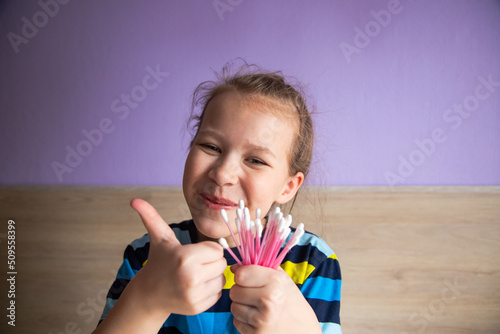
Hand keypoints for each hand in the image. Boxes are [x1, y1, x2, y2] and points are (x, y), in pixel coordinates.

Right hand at [130, 198, 226, 315]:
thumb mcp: (159, 238)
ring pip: (222, 279)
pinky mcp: (197, 307)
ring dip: (212, 277)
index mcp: (184, 257)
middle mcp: (190, 277)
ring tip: (194, 276)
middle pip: (222, 264)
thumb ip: (151, 217)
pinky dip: (210, 291)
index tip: (195, 253)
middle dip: (211, 263)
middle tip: (195, 265)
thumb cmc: (159, 261)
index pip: (218, 249)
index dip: (208, 250)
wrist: (149, 294)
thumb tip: (134, 200)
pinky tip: (194, 288)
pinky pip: (218, 294)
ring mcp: (194, 295)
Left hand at [229, 265, 321, 333]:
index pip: (241, 275)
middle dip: (242, 292)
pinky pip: (237, 322)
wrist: (304, 332)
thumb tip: (234, 267)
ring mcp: (261, 320)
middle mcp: (268, 300)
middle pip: (234, 290)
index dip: (243, 275)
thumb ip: (261, 267)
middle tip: (256, 295)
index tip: (250, 278)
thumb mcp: (284, 281)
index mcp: (275, 283)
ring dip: (242, 307)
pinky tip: (258, 320)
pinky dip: (244, 321)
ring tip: (258, 308)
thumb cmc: (293, 304)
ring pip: (234, 307)